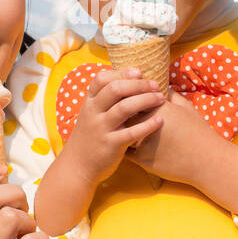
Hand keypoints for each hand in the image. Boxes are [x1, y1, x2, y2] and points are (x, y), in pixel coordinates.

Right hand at [59, 67, 164, 185]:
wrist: (77, 166)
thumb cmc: (90, 137)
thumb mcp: (90, 115)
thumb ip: (104, 100)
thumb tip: (127, 81)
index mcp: (89, 102)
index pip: (101, 79)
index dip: (121, 72)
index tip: (139, 71)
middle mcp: (93, 112)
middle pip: (115, 89)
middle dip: (138, 84)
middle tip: (155, 85)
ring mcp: (101, 128)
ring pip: (124, 108)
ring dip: (145, 100)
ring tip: (160, 99)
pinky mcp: (111, 145)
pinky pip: (132, 132)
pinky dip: (148, 125)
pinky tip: (160, 120)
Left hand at [126, 90, 211, 182]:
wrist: (207, 160)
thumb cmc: (199, 132)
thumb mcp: (186, 107)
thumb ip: (170, 94)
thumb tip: (158, 85)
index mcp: (157, 108)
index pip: (131, 96)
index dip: (127, 96)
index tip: (127, 97)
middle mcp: (147, 124)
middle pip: (122, 113)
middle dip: (119, 112)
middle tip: (118, 112)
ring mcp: (143, 143)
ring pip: (120, 132)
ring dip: (119, 129)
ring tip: (120, 127)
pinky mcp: (142, 159)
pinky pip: (125, 150)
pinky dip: (124, 145)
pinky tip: (126, 142)